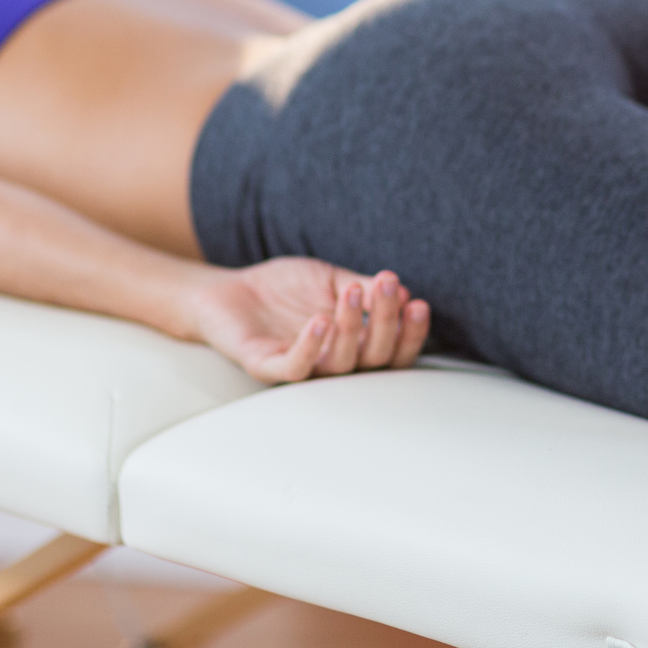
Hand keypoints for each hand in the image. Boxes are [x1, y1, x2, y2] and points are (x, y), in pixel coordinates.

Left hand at [182, 258, 430, 382]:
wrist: (229, 289)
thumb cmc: (284, 289)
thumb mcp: (331, 280)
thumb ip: (363, 289)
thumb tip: (402, 293)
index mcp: (353, 345)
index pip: (392, 351)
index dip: (409, 334)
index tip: (417, 305)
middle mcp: (332, 362)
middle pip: (373, 358)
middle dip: (386, 322)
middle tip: (390, 287)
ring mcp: (301, 366)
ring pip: (339, 364)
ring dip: (351, 327)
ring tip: (352, 292)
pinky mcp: (266, 365)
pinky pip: (294, 367)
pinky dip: (310, 347)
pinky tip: (320, 321)